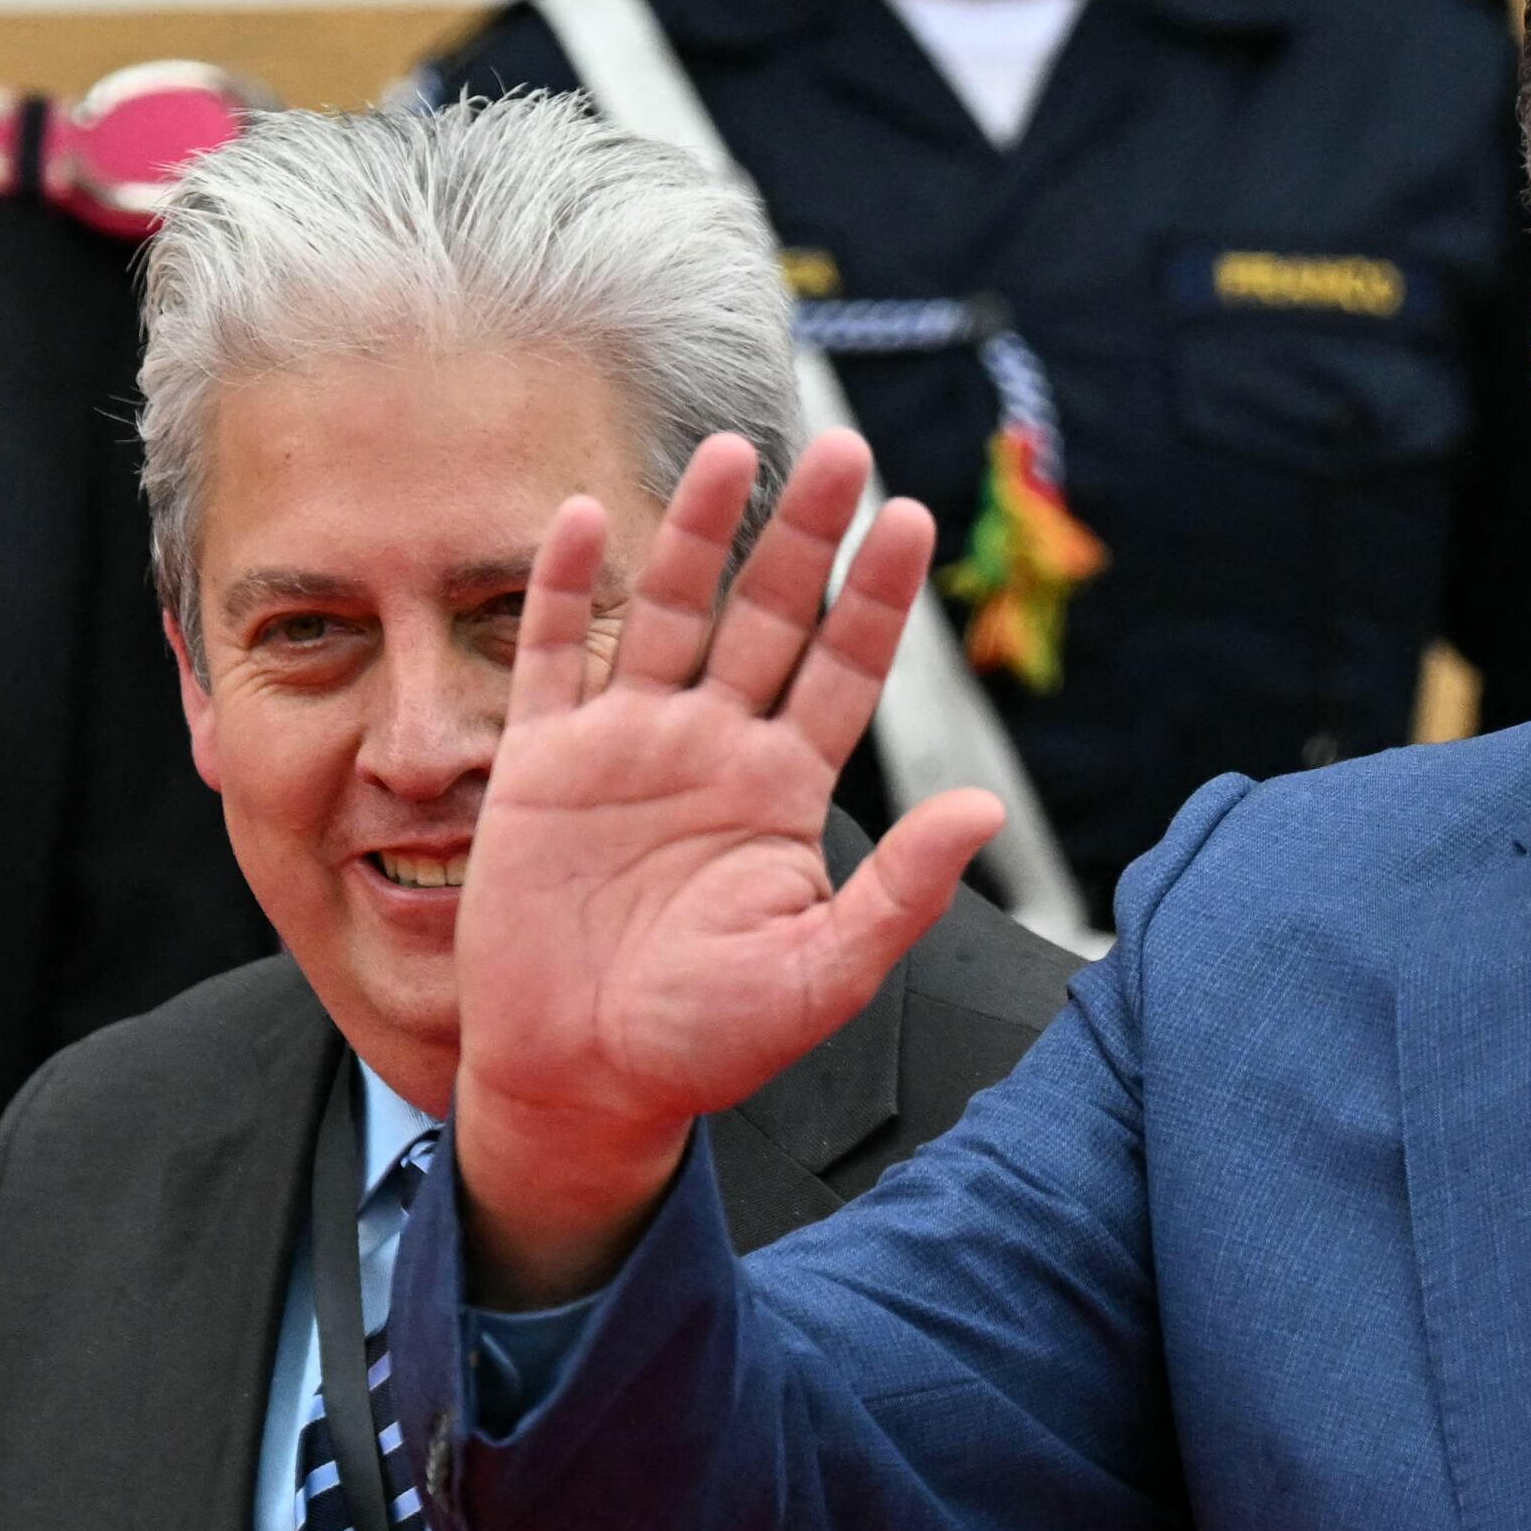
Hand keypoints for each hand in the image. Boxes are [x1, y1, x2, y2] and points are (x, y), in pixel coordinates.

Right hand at [453, 429, 1008, 1299]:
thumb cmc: (706, 1043)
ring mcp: (628, 747)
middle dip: (805, 536)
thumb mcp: (822, 975)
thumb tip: (984, 813)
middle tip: (843, 449)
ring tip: (730, 448)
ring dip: (697, 531)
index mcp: (785, 792)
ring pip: (670, 612)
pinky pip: (556, 656)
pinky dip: (565, 587)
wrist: (581, 1083)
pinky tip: (587, 515)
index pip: (846, 670)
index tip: (911, 518)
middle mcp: (714, 749)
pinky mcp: (545, 766)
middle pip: (768, 616)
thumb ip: (901, 891)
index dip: (876, 597)